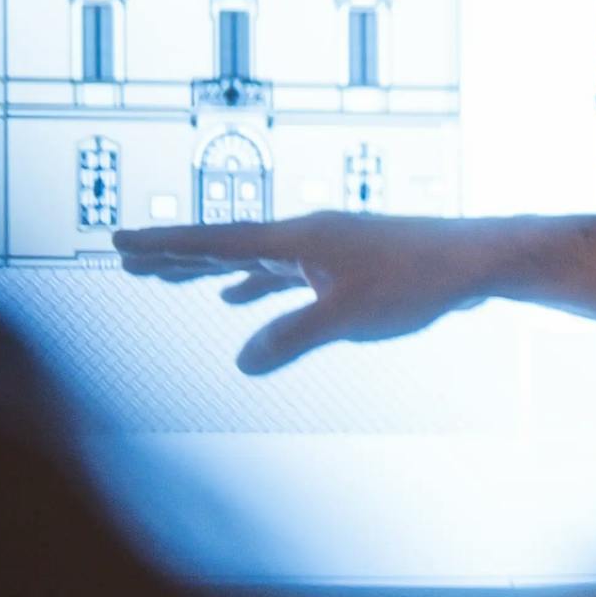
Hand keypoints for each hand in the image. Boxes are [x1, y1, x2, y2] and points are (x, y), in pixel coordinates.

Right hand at [114, 213, 517, 374]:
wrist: (475, 261)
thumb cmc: (418, 283)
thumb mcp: (349, 318)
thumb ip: (293, 338)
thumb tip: (242, 362)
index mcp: (299, 238)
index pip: (218, 241)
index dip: (167, 245)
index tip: (120, 243)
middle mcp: (305, 235)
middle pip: (225, 244)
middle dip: (175, 255)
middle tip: (125, 259)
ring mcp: (323, 247)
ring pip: (250, 258)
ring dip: (207, 268)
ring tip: (164, 278)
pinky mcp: (342, 262)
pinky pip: (280, 271)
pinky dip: (252, 283)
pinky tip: (233, 299)